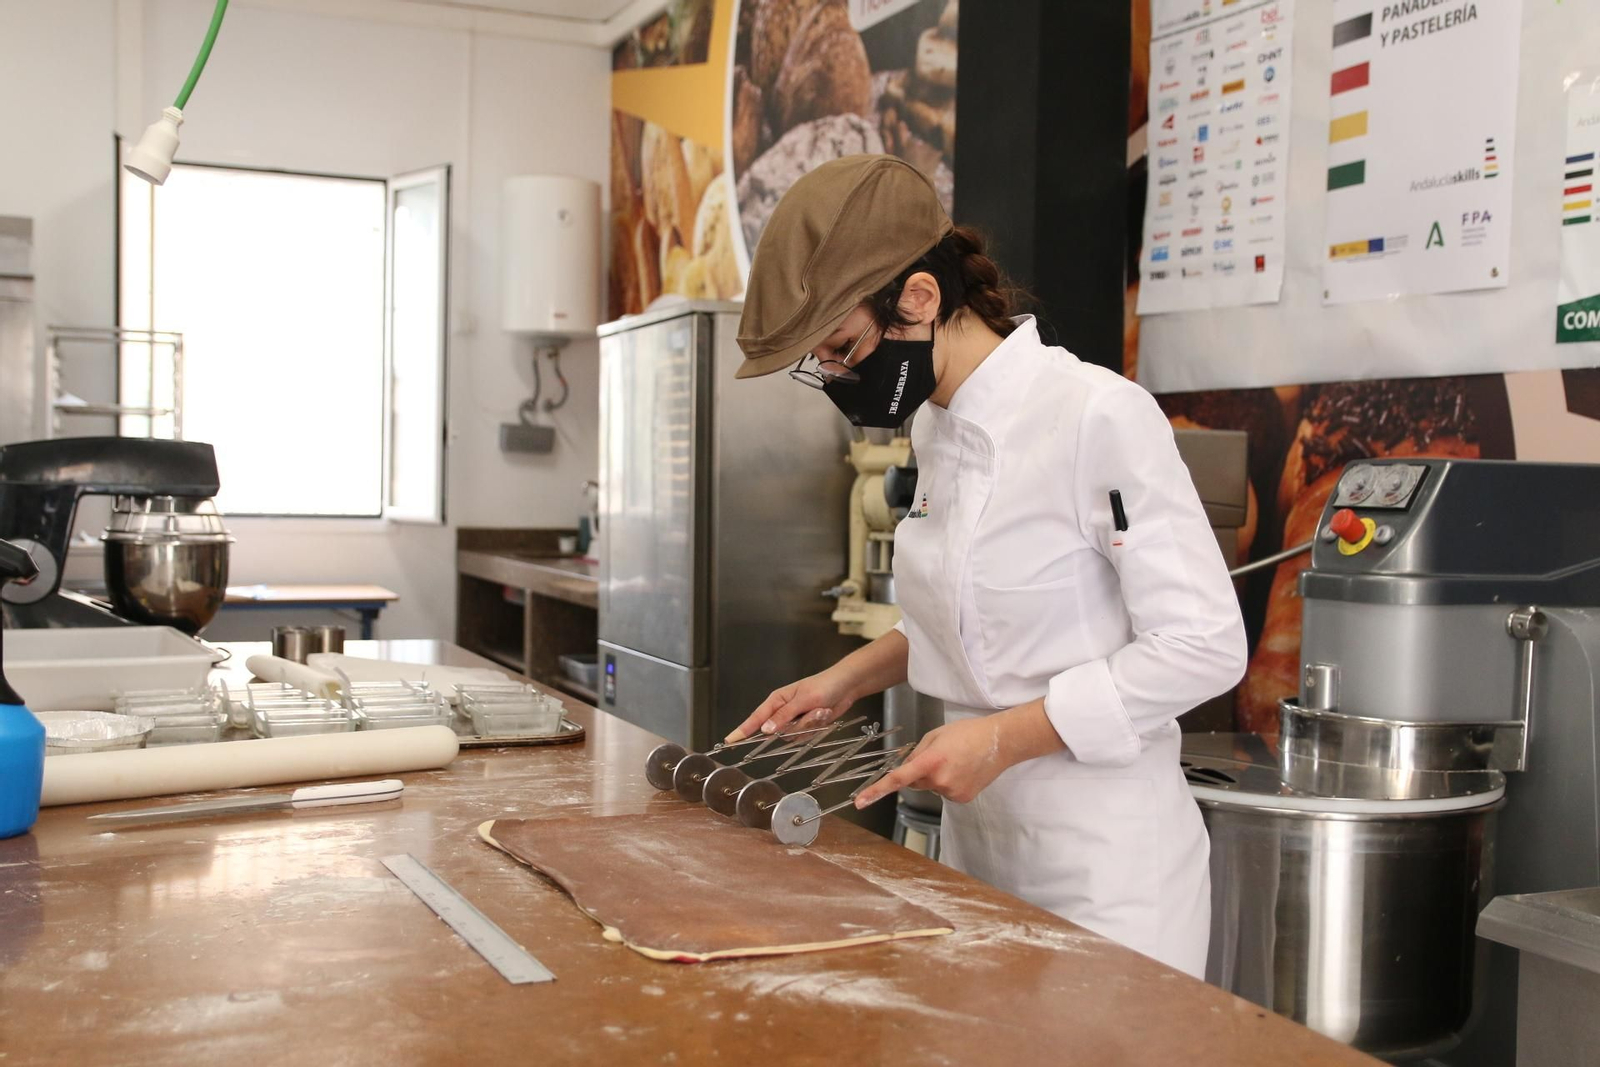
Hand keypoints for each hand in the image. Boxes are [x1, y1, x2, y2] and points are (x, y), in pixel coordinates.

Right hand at [725, 670, 855, 742]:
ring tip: (820, 709)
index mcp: (777, 701)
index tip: (729, 740)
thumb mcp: (803, 700)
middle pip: (778, 732)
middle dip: (796, 726)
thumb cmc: (824, 686)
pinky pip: (806, 736)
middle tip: (812, 712)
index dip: (742, 730)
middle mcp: (783, 712)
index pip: (755, 719)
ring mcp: (795, 720)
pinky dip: (816, 727)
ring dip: (810, 725)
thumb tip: (765, 730)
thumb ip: (784, 716)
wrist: (847, 687)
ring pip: (794, 736)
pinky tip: (824, 714)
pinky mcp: (807, 726)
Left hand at [854, 715, 1009, 806]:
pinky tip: (963, 771)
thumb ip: (916, 754)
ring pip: (930, 788)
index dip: (876, 791)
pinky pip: (944, 793)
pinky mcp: (962, 799)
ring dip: (936, 777)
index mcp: (930, 761)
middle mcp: (939, 780)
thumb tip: (905, 770)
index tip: (860, 801)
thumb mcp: (935, 735)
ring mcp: (952, 792)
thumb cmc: (968, 733)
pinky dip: (948, 783)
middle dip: (920, 772)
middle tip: (940, 756)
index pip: (898, 779)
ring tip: (956, 761)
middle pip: (915, 783)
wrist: (1000, 742)